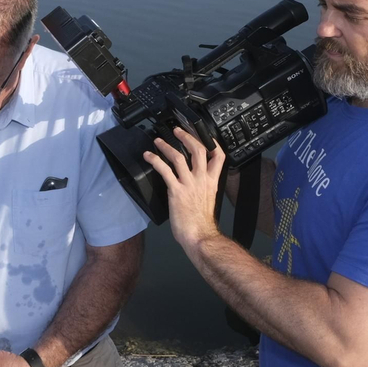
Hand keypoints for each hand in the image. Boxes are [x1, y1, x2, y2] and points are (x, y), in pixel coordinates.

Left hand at [143, 129, 226, 252]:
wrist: (199, 235)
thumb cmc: (202, 222)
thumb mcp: (209, 200)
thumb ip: (203, 187)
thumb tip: (195, 181)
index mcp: (211, 182)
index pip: (219, 157)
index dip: (213, 144)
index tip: (204, 136)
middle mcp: (201, 179)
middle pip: (198, 150)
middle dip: (187, 136)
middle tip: (177, 130)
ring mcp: (189, 184)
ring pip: (179, 157)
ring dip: (167, 146)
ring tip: (158, 141)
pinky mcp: (176, 190)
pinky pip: (165, 170)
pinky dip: (155, 160)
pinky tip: (149, 156)